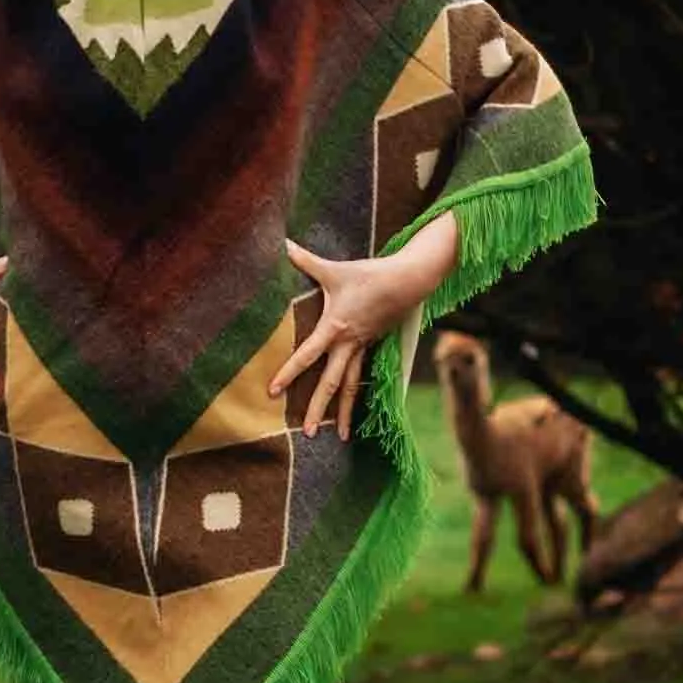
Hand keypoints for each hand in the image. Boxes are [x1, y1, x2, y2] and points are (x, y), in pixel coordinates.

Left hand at [269, 225, 452, 437]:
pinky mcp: (373, 346)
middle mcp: (350, 344)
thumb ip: (305, 261)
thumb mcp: (335, 268)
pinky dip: (358, 396)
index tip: (272, 391)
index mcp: (336, 327)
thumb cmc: (371, 274)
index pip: (307, 355)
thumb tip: (281, 244)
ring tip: (341, 438)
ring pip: (352, 386)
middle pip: (333, 383)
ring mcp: (363, 348)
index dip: (288, 373)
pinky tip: (354, 413)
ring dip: (345, 412)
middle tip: (306, 433)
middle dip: (319, 408)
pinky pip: (362, 376)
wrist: (410, 279)